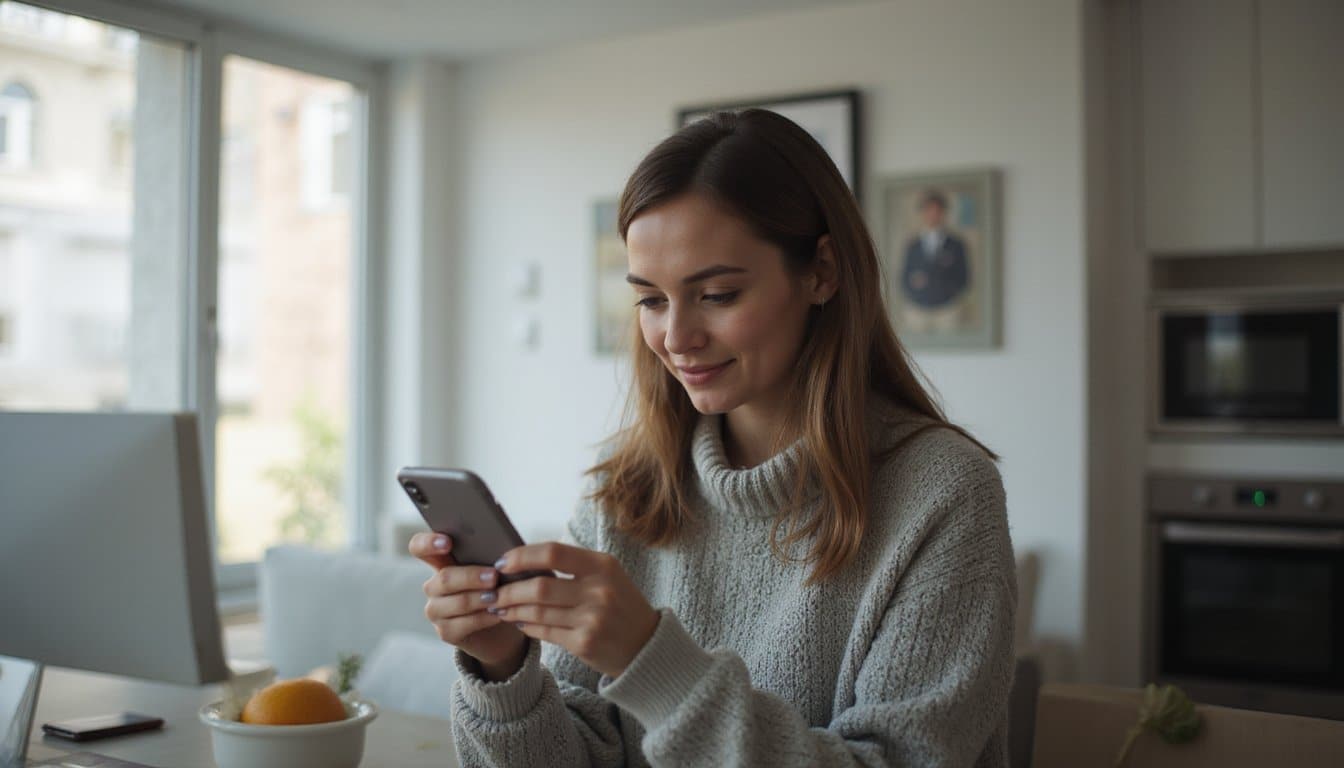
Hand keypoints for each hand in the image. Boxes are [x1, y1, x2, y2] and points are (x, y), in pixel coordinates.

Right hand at [409, 532, 527, 679]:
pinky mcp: (445, 632)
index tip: (447, 542)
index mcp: (441, 562)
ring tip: (499, 597)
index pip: (419, 547)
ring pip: (456, 602)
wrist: (502, 625)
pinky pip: (463, 624)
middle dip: (471, 577)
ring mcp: (436, 610)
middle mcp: (434, 586)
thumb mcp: (493, 568)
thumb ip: (489, 555)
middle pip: (444, 578)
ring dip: (479, 599)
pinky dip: (483, 618)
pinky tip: (498, 614)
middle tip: (494, 577)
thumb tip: (499, 549)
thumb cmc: (499, 588)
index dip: (428, 543)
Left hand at [491, 542, 659, 678]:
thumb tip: (524, 560)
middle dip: (509, 589)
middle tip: (493, 591)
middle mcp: (599, 590)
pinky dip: (526, 626)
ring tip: (499, 607)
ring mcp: (592, 619)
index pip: (553, 553)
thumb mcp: (607, 575)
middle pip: (539, 586)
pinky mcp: (585, 643)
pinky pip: (544, 632)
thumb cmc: (620, 604)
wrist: (646, 645)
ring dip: (512, 609)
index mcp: (603, 565)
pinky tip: (519, 621)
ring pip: (537, 611)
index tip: (502, 563)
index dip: (522, 556)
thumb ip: (572, 566)